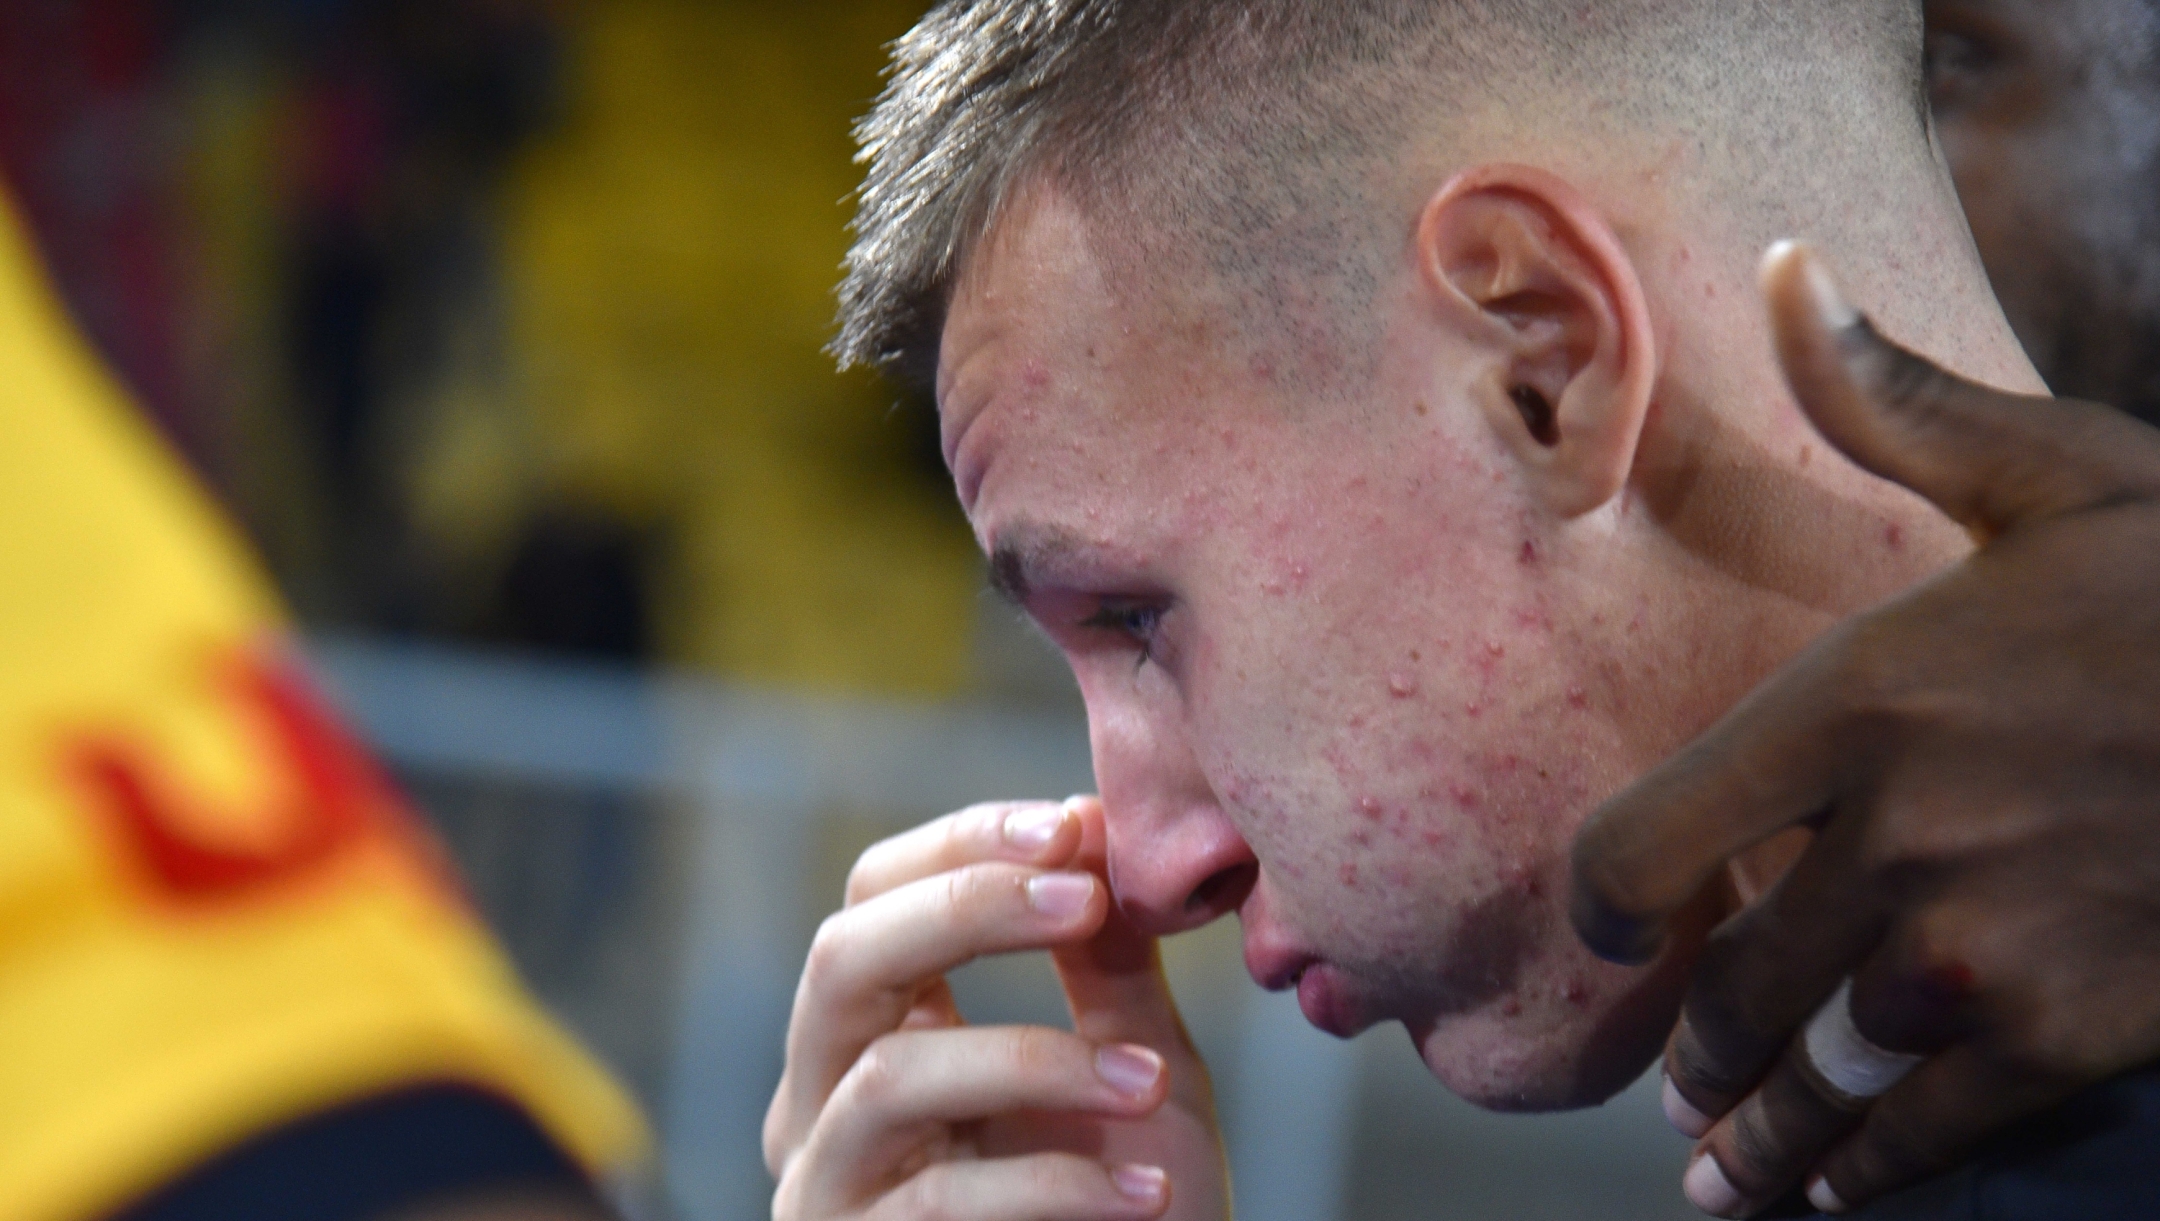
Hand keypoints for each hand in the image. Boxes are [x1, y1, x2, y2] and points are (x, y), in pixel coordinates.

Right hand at [764, 797, 1227, 1220]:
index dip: (964, 843)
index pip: (873, 896)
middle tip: (1085, 893)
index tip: (1077, 822)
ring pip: (885, 1081)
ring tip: (1154, 1084)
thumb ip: (1106, 962)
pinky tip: (1147, 1193)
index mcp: (876, 1037)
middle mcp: (820, 1104)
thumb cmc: (1134, 1219)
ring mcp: (826, 1191)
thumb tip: (1093, 823)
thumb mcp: (1133, 1074)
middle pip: (840, 959)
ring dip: (1036, 1061)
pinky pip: (937, 1204)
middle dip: (966, 907)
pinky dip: (1055, 1188)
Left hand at [1570, 242, 2159, 1215]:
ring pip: (1812, 1074)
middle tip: (1682, 1078)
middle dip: (1693, 1045)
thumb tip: (1784, 273)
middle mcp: (1891, 838)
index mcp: (1856, 701)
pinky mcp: (2072, 1037)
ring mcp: (1978, 952)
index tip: (1611, 929)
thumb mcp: (2062, 474)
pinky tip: (1837, 1191)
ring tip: (1727, 1164)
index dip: (1603, 906)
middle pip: (1721, 986)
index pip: (1639, 848)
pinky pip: (1925, 1136)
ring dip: (1758, 1132)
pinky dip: (1867, 1176)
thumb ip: (1893, 403)